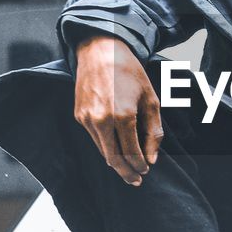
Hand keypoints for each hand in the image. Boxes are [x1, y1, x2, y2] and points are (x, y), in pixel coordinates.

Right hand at [73, 33, 164, 185]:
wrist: (100, 51)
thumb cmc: (130, 73)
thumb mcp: (150, 99)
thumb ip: (153, 131)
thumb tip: (152, 158)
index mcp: (122, 116)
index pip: (131, 153)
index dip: (140, 165)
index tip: (146, 170)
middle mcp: (101, 120)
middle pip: (114, 159)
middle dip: (126, 172)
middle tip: (136, 181)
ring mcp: (87, 119)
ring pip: (102, 151)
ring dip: (115, 163)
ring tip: (127, 170)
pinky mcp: (79, 116)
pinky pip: (94, 139)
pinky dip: (105, 148)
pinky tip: (115, 150)